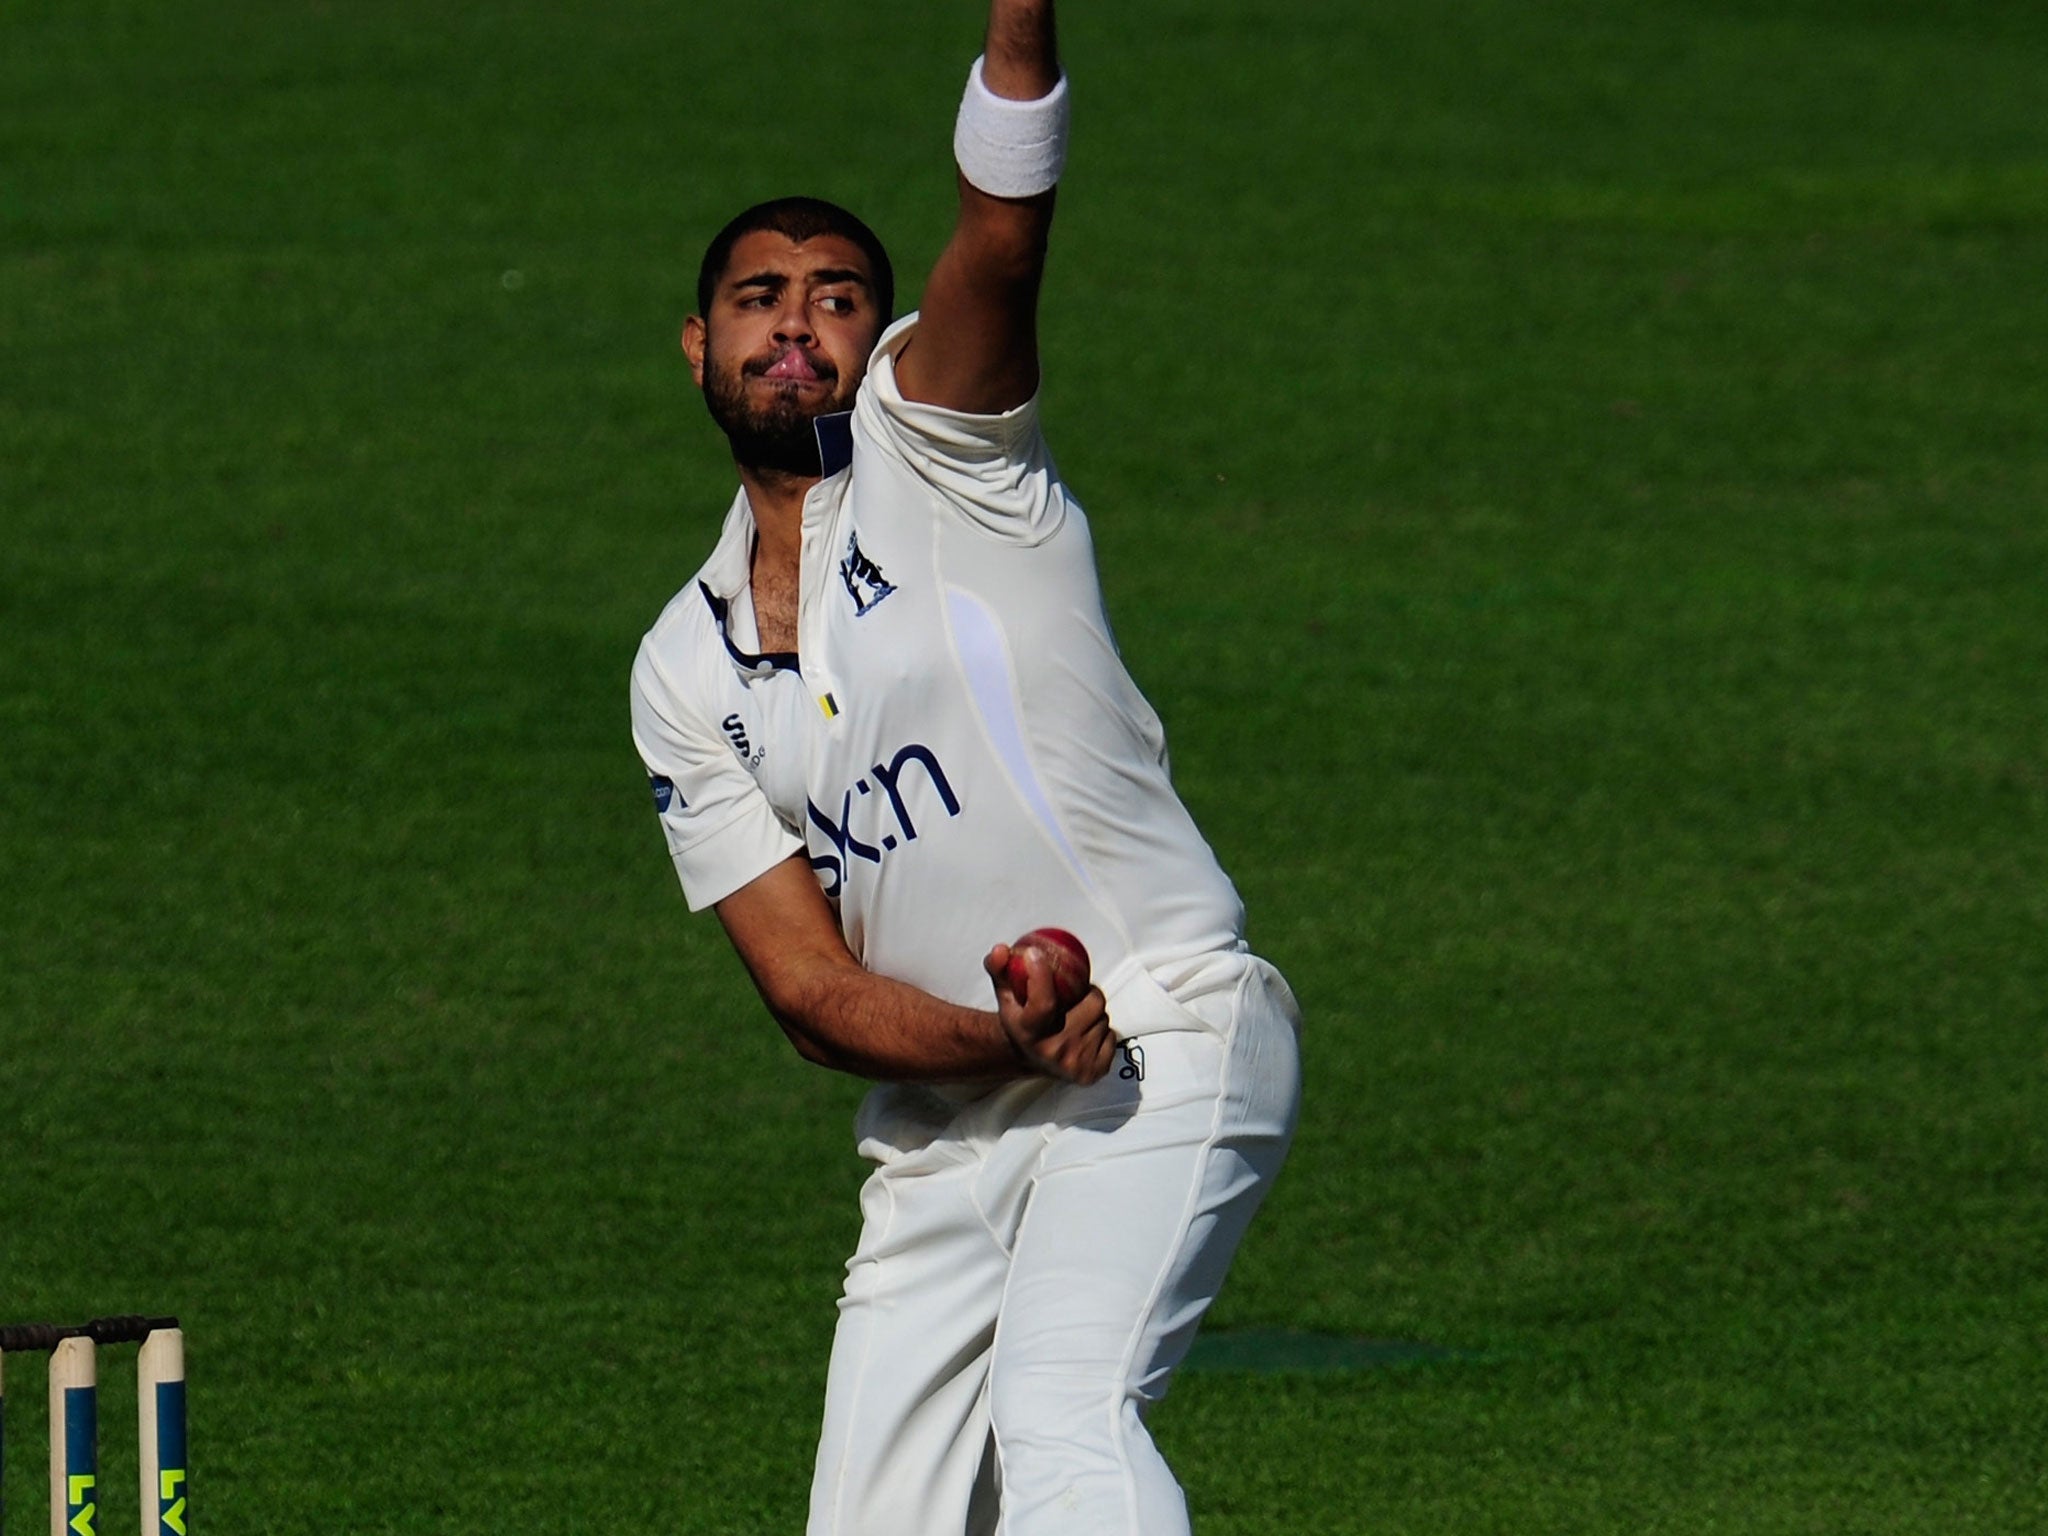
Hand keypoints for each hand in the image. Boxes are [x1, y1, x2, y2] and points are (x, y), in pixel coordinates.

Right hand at [985, 942, 1115, 1083]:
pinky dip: (1102, 1031)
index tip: (1037, 954)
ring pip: (1103, 1018)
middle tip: (1076, 991)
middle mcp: (1052, 1051)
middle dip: (1087, 992)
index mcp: (1030, 1034)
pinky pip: (1112, 1036)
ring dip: (1093, 1011)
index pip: (1043, 1003)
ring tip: (1077, 1013)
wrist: (1030, 1057)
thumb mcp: (1006, 994)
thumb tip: (1001, 949)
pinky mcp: (1094, 1071)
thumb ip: (999, 969)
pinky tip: (1086, 1032)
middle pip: (1091, 1003)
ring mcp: (1075, 1063)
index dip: (1042, 975)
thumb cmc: (1021, 1020)